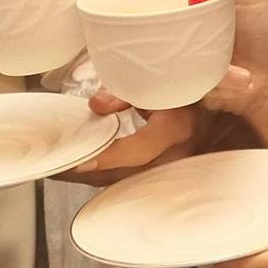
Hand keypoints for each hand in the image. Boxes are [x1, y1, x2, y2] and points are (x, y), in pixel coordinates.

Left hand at [55, 103, 203, 185]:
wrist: (213, 109)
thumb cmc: (182, 91)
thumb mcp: (157, 84)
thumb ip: (125, 94)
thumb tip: (94, 106)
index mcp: (175, 128)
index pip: (137, 150)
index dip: (108, 157)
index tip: (80, 161)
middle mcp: (175, 155)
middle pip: (124, 175)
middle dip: (88, 174)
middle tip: (54, 168)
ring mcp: (172, 170)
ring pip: (126, 182)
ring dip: (93, 178)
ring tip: (61, 172)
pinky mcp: (166, 175)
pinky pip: (132, 181)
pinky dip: (107, 177)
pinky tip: (85, 172)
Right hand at [62, 0, 267, 180]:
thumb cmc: (264, 33)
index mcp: (186, 3)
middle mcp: (174, 28)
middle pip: (136, 23)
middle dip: (116, 28)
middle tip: (112, 32)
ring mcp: (171, 58)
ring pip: (134, 57)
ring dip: (115, 65)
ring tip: (105, 75)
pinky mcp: (174, 85)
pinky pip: (148, 85)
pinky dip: (130, 89)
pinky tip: (111, 96)